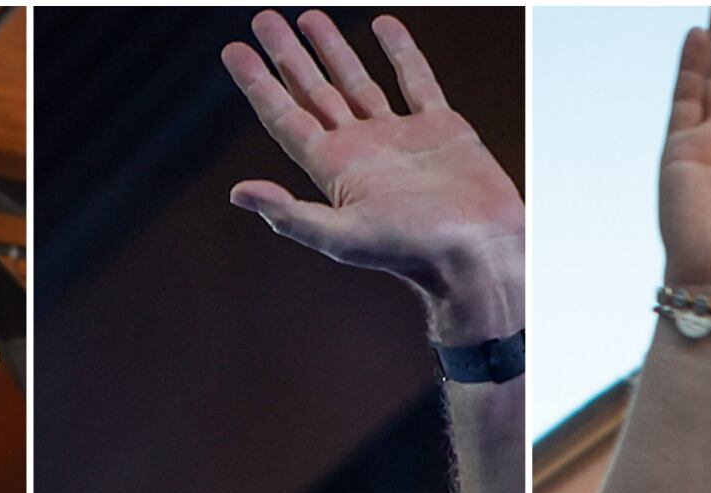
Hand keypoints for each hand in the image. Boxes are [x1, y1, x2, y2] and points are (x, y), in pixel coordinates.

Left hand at [223, 12, 521, 300]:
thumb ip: (290, 214)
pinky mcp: (440, 129)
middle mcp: (361, 150)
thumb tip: (237, 194)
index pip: (285, 118)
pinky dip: (400, 52)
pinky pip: (415, 80)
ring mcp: (398, 137)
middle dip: (288, 56)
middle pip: (313, 92)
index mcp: (334, 171)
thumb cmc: (410, 252)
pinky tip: (382, 26)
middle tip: (264, 19)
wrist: (476, 252)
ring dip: (332, 49)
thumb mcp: (341, 236)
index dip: (258, 84)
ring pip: (357, 81)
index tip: (234, 50)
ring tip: (309, 16)